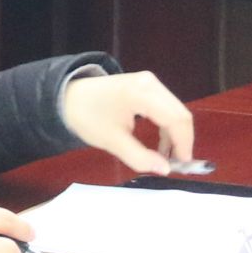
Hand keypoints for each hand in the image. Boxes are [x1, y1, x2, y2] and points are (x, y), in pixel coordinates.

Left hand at [59, 69, 196, 174]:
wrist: (67, 96)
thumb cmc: (86, 116)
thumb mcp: (112, 141)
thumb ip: (140, 157)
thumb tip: (165, 170)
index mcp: (141, 93)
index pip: (176, 119)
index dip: (184, 143)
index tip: (183, 166)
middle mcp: (151, 83)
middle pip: (180, 113)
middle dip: (182, 140)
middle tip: (177, 164)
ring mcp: (150, 82)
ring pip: (175, 111)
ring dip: (175, 135)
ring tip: (166, 157)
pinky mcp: (147, 86)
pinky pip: (166, 108)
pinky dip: (167, 126)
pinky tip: (161, 144)